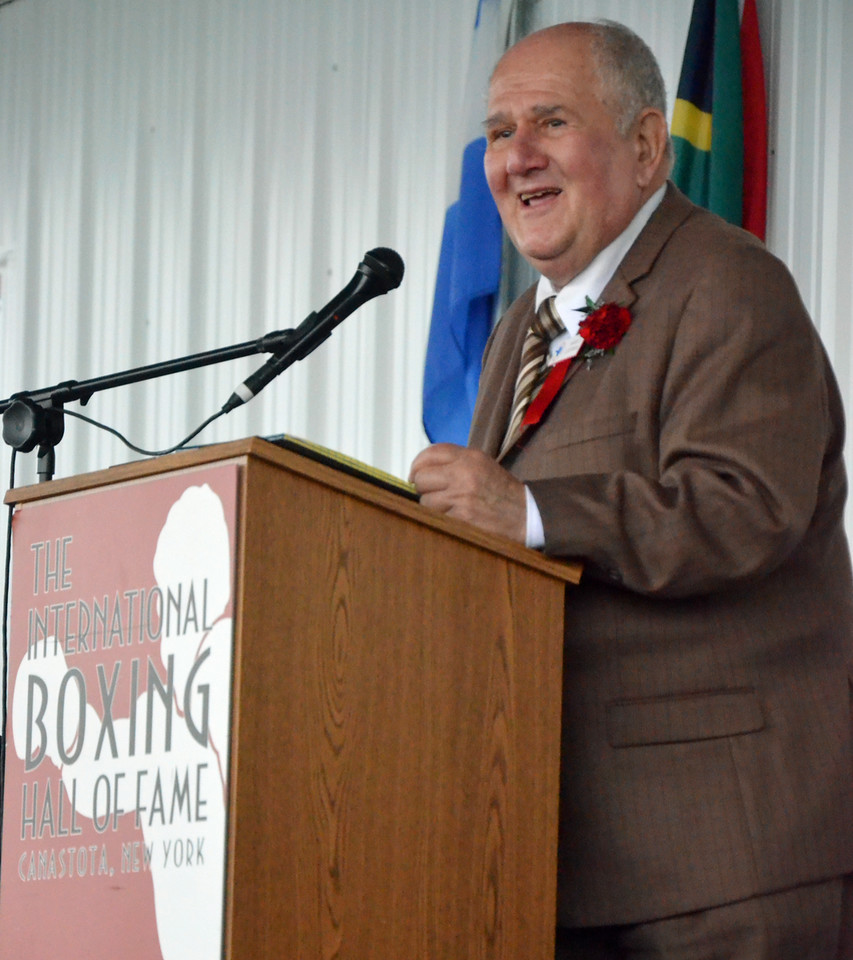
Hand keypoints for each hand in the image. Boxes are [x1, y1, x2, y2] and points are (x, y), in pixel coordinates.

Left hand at [408, 443, 526, 542]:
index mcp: (470, 457)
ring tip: (448, 508)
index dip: (417, 464)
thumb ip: (455, 462)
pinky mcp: (461, 517)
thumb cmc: (501, 491)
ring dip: (431, 506)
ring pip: (425, 500)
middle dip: (422, 487)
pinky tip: (454, 518)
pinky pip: (436, 517)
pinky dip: (440, 519)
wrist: (525, 514)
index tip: (414, 474)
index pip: (431, 453)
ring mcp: (461, 496)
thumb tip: (422, 469)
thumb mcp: (482, 465)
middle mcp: (464, 473)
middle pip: (422, 477)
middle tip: (432, 494)